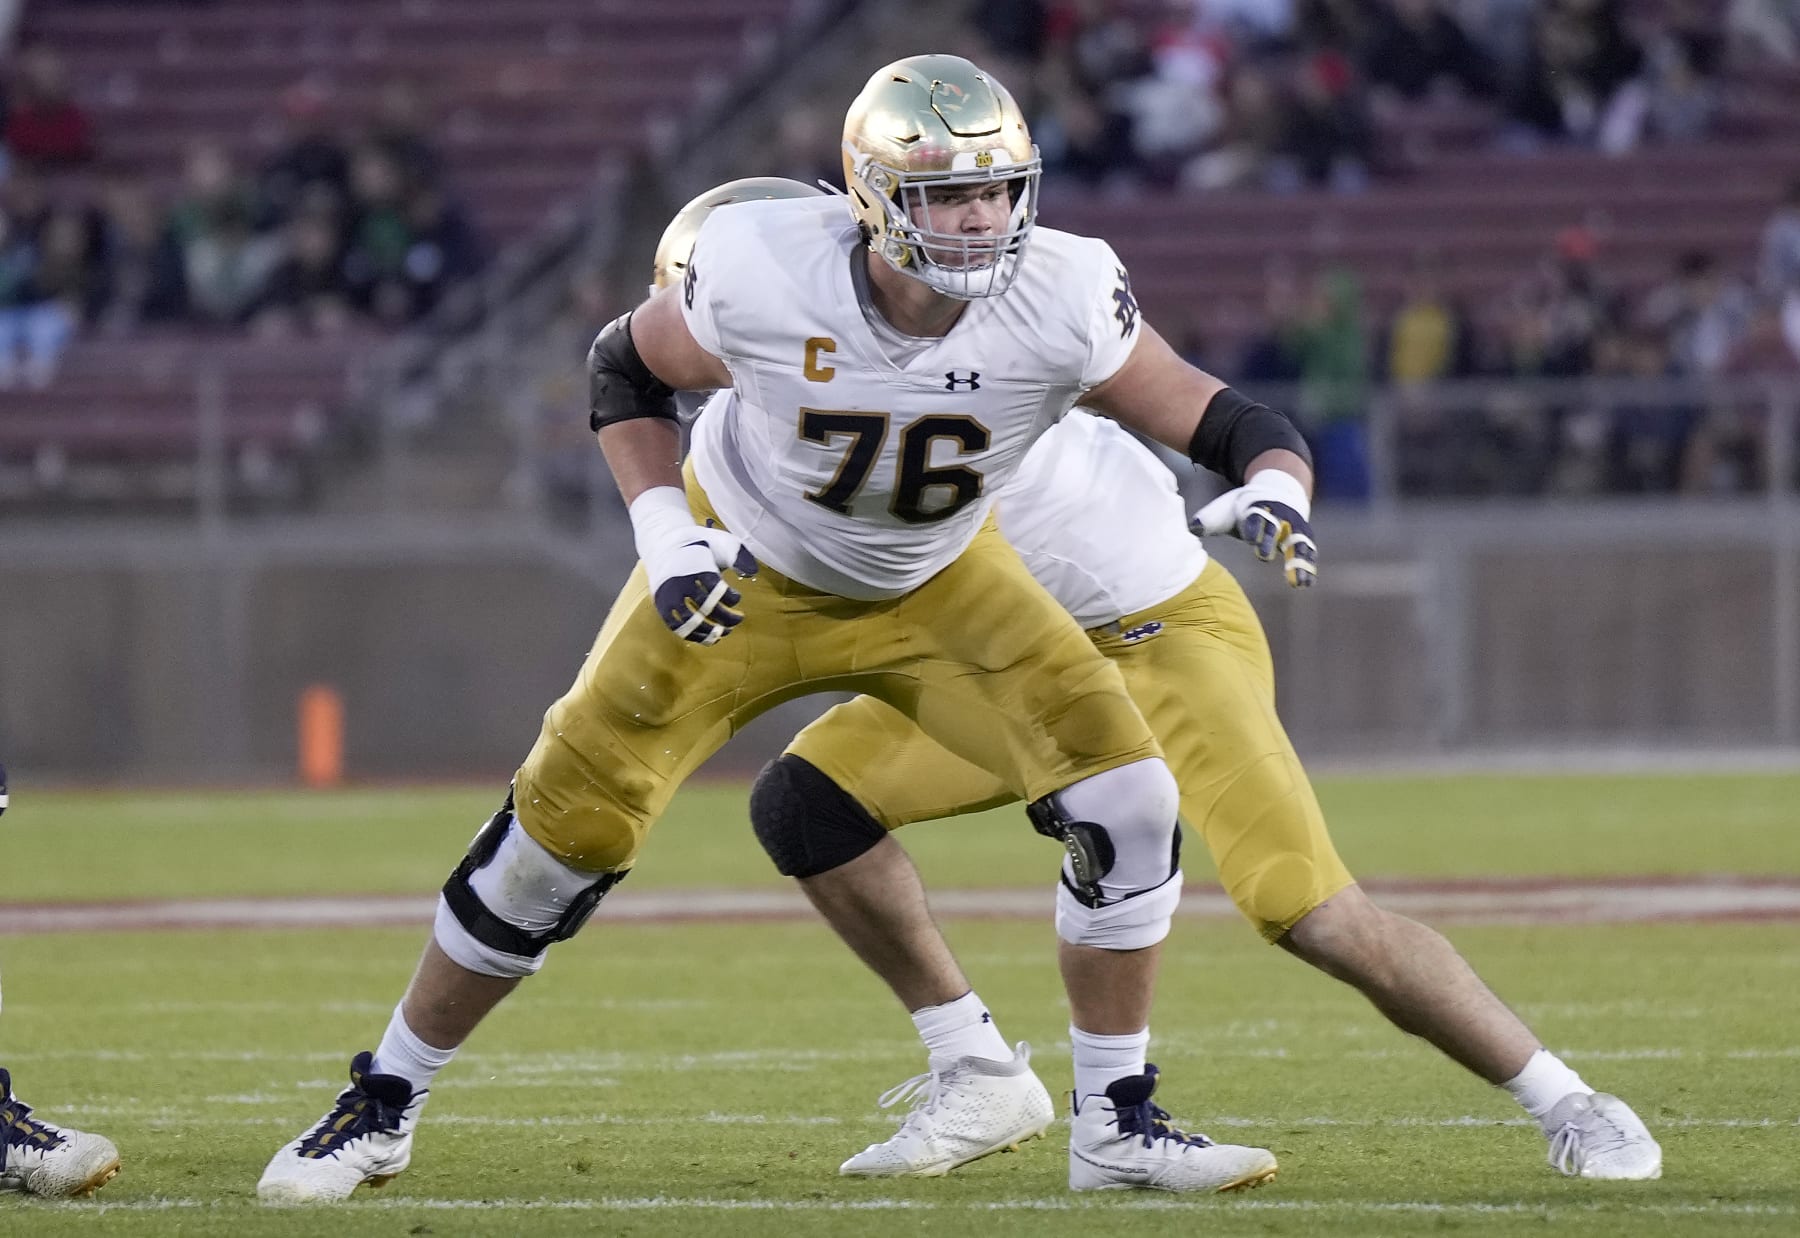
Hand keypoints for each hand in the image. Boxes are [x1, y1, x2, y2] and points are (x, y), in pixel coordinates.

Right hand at [629, 488, 758, 643]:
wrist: (666, 543)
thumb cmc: (702, 546)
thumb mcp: (722, 542)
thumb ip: (739, 556)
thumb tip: (751, 574)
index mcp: (697, 566)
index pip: (716, 589)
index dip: (730, 598)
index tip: (736, 597)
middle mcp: (682, 582)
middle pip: (706, 607)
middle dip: (726, 617)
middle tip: (740, 618)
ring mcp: (670, 595)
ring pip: (691, 621)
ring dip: (711, 631)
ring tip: (725, 632)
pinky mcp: (662, 605)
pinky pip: (677, 627)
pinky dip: (693, 636)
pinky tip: (708, 638)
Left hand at [1191, 470, 1316, 588]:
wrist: (1277, 490)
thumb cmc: (1243, 507)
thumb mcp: (1224, 508)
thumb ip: (1209, 519)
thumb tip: (1193, 528)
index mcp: (1256, 507)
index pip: (1255, 517)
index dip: (1253, 526)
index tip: (1250, 538)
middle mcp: (1278, 516)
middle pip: (1275, 528)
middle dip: (1269, 541)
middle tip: (1263, 556)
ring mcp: (1294, 527)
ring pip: (1297, 543)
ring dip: (1297, 562)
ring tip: (1298, 583)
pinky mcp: (1304, 538)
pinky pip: (1307, 553)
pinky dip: (1307, 567)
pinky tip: (1306, 584)